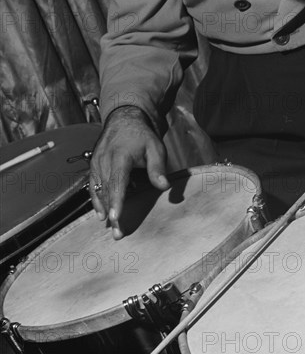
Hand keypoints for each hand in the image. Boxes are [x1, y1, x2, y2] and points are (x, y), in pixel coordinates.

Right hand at [89, 106, 169, 238]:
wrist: (124, 120)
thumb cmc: (142, 136)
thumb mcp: (155, 147)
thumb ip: (157, 167)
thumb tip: (163, 186)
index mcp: (119, 156)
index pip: (117, 182)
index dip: (116, 201)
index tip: (115, 217)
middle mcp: (104, 160)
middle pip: (106, 191)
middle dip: (111, 213)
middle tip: (118, 233)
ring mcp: (96, 163)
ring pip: (98, 191)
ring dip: (103, 210)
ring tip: (111, 228)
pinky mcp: (93, 166)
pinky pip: (93, 186)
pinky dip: (96, 201)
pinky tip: (101, 215)